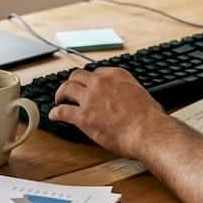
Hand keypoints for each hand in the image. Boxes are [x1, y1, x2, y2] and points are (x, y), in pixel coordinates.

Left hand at [49, 67, 170, 158]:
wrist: (147, 131)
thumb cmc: (148, 117)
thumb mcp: (139, 93)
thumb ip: (127, 91)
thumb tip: (126, 97)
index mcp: (116, 75)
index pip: (96, 72)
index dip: (89, 80)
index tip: (87, 86)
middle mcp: (100, 82)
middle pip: (78, 76)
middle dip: (72, 82)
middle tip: (69, 89)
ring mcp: (90, 98)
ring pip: (67, 88)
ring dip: (60, 93)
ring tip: (59, 99)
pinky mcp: (83, 117)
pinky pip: (62, 111)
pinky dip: (55, 113)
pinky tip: (53, 116)